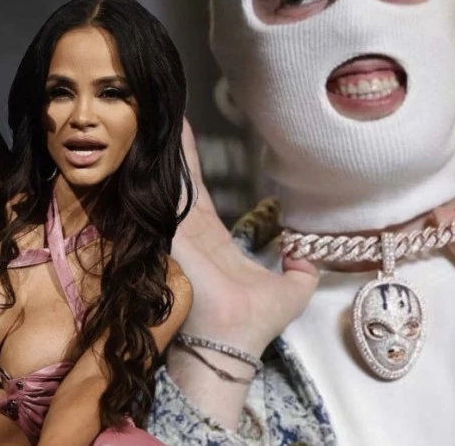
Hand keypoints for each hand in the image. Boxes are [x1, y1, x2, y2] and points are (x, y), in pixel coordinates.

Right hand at [171, 120, 317, 355]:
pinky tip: (147, 142)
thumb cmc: (256, 323)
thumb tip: (308, 253)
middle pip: (177, 180)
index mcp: (213, 242)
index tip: (183, 133)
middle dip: (170, 146)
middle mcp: (189, 235)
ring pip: (166, 183)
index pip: (198, 193)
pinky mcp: (170, 237)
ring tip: (149, 114)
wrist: (233, 344)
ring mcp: (176, 235)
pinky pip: (162, 197)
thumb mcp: (293, 291)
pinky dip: (155, 171)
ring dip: (159, 151)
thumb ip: (302, 270)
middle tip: (159, 110)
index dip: (190, 163)